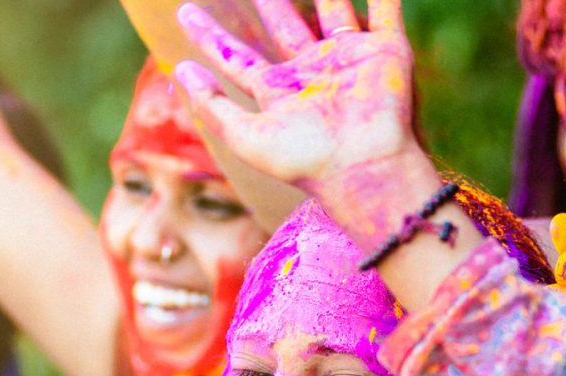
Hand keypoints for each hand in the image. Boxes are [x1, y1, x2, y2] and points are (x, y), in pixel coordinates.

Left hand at [173, 0, 418, 199]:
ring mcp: (349, 62)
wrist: (363, 168)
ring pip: (333, 11)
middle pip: (284, 25)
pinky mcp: (385, 53)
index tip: (184, 11)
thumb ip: (212, 105)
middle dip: (269, 1)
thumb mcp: (245, 137)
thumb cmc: (304, 160)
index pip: (236, 57)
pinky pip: (385, 13)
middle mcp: (313, 74)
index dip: (209, 36)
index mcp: (279, 92)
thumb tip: (180, 70)